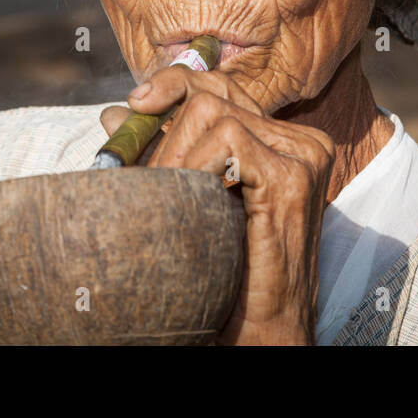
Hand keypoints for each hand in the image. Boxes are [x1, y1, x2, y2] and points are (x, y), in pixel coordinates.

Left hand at [99, 68, 334, 343]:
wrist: (260, 332)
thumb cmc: (228, 273)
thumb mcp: (193, 198)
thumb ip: (163, 150)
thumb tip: (114, 112)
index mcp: (284, 141)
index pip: (222, 87)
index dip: (173, 86)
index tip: (133, 104)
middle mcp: (302, 141)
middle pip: (214, 94)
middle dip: (161, 124)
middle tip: (133, 161)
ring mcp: (303, 156)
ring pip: (215, 112)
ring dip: (171, 151)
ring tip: (158, 190)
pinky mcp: (293, 176)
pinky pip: (226, 140)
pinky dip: (192, 164)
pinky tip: (186, 197)